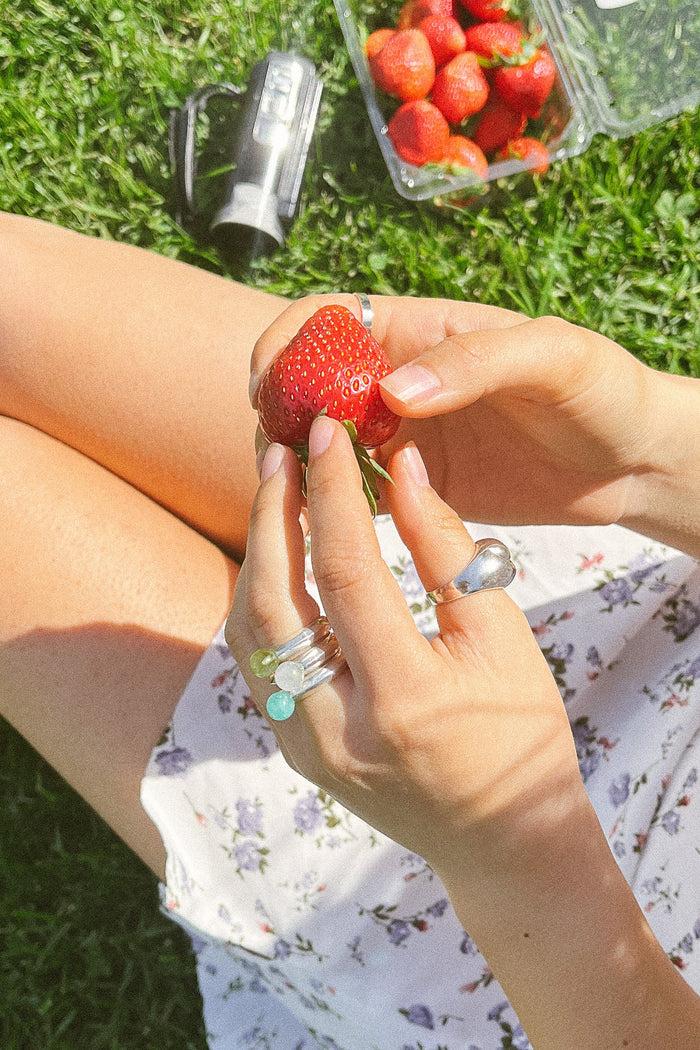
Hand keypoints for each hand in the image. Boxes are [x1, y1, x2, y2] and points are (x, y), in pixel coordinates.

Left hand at [225, 414, 584, 881]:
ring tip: (275, 488)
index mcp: (406, 699)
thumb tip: (401, 467)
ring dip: (257, 551)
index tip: (326, 433)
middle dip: (271, 512)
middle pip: (273, 601)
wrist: (500, 836)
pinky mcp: (292, 748)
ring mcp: (305, 746)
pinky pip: (257, 658)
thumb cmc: (519, 731)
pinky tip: (277, 551)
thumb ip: (447, 548)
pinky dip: (261, 595)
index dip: (331, 493)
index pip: (347, 574)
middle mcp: (338, 729)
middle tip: (278, 449)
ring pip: (250, 630)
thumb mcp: (501, 636)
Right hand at [249, 294, 661, 527]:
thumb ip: (475, 362)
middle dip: (281, 414)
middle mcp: (400, 382)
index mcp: (420, 332)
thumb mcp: (552, 355)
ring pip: (325, 445)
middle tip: (280, 456)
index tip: (268, 387)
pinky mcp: (417, 488)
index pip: (327, 320)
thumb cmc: (603, 390)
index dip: (284, 344)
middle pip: (310, 387)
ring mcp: (405, 438)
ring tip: (296, 496)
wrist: (634, 462)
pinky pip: (359, 496)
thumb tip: (394, 392)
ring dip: (300, 465)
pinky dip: (333, 508)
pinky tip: (326, 528)